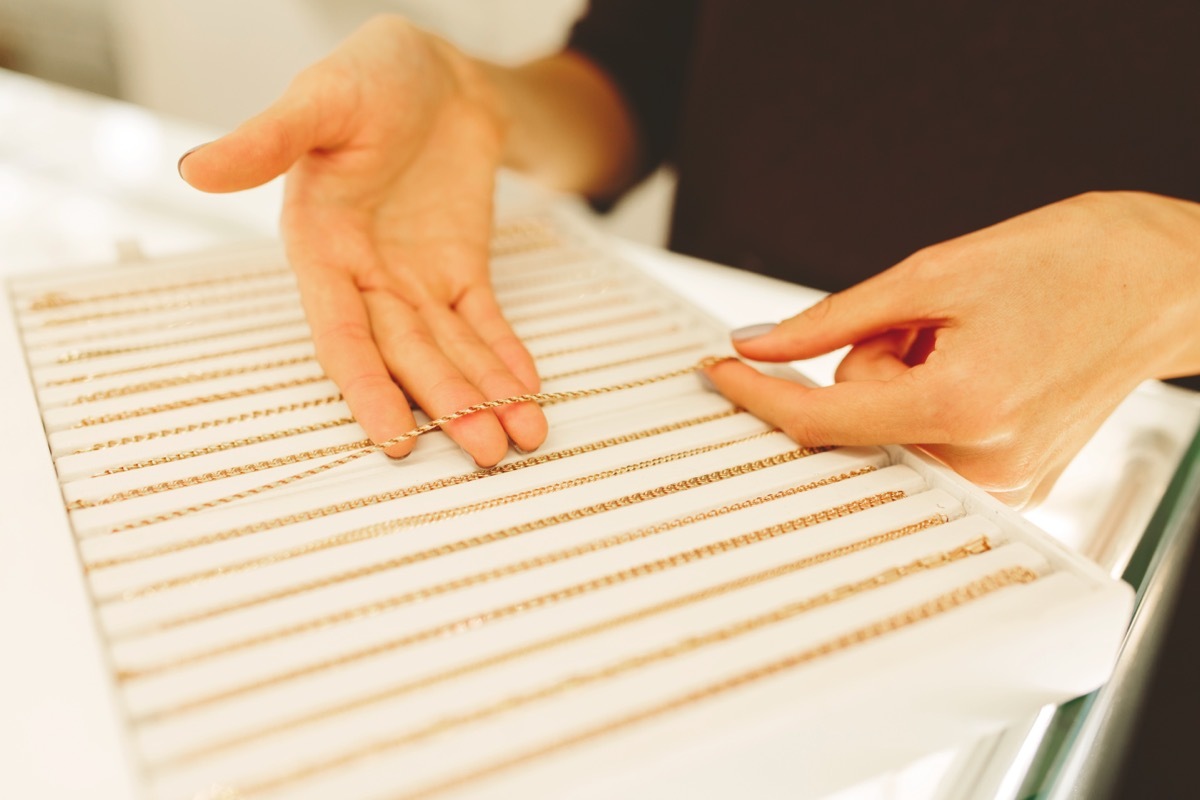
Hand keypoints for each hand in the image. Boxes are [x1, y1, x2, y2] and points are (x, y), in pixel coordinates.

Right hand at [178, 15, 545, 465]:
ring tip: (520, 435)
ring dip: (484, 394)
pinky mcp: (460, 267)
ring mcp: (416, 277)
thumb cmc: (369, 76)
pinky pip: (483, 321)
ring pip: (450, 350)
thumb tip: (197, 169)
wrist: (435, 68)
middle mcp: (367, 274)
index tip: (394, 436)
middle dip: (448, 404)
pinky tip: (525, 390)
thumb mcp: (319, 99)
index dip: (367, 387)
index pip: (343, 334)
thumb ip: (266, 139)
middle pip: (408, 355)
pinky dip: (505, 355)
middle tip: (485, 450)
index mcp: (322, 247)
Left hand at [705, 191, 1199, 505]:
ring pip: (889, 436)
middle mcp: (984, 464)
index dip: (757, 394)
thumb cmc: (1068, 261)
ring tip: (964, 340)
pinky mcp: (1016, 486)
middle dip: (867, 368)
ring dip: (900, 384)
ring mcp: (1004, 484)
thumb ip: (831, 319)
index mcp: (960, 407)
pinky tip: (977, 368)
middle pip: (857, 426)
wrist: (1161, 279)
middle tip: (923, 323)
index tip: (720, 371)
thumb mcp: (934, 272)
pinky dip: (928, 405)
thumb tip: (758, 343)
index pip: (821, 421)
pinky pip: (927, 447)